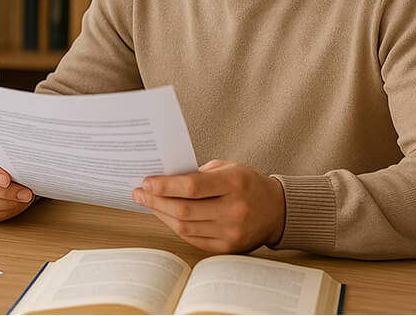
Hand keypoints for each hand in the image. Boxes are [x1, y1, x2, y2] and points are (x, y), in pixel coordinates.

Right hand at [0, 133, 33, 221]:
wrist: (5, 157)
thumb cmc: (7, 148)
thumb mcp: (8, 141)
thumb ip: (11, 146)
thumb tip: (27, 155)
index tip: (7, 179)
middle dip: (4, 191)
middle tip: (25, 193)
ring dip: (7, 203)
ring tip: (24, 198)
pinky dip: (4, 212)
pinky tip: (17, 205)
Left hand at [133, 159, 285, 252]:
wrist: (276, 209)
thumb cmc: (246, 183)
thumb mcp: (227, 168)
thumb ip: (197, 173)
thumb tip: (162, 179)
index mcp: (234, 184)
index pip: (192, 187)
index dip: (165, 186)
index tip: (146, 181)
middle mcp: (234, 210)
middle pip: (184, 210)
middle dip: (156, 200)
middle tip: (139, 192)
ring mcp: (231, 232)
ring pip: (185, 227)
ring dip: (161, 214)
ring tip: (148, 203)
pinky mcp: (228, 247)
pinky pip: (192, 239)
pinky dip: (175, 227)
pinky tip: (165, 216)